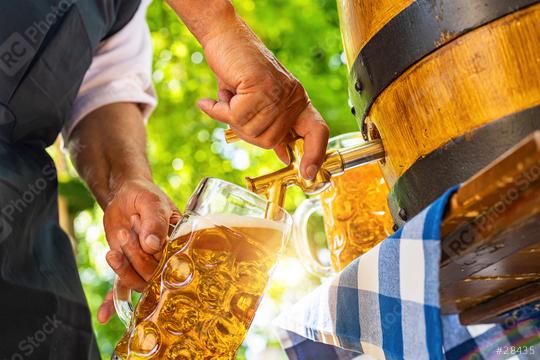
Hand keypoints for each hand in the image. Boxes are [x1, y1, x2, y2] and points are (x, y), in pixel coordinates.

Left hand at [103, 179, 179, 291]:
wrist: (125, 194)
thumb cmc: (144, 195)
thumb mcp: (151, 202)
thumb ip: (155, 221)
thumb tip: (153, 245)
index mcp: (180, 242)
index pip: (176, 260)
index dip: (160, 255)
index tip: (146, 241)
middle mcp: (166, 258)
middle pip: (155, 273)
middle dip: (137, 256)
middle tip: (126, 233)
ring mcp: (146, 264)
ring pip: (138, 281)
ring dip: (124, 269)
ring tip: (114, 250)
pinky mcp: (128, 267)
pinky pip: (123, 287)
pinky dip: (113, 302)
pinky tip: (104, 316)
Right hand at [196, 22, 329, 179]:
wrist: (225, 38)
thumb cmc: (239, 70)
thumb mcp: (259, 103)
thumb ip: (272, 126)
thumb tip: (284, 156)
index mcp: (297, 102)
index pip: (318, 131)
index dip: (315, 154)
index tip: (307, 173)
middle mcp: (292, 98)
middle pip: (269, 141)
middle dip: (245, 132)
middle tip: (232, 112)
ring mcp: (277, 93)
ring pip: (251, 131)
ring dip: (231, 118)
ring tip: (228, 97)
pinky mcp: (260, 88)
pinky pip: (236, 117)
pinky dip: (219, 110)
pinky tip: (212, 100)